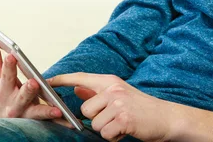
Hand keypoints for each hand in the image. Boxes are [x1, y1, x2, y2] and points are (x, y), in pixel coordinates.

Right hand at [0, 36, 68, 126]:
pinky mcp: (36, 121)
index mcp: (3, 89)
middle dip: (25, 90)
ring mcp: (25, 114)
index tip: (12, 56)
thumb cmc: (5, 94)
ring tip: (53, 104)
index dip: (8, 67)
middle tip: (33, 82)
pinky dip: (52, 116)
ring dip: (43, 108)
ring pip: (33, 110)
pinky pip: (45, 119)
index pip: (4, 76)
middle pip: (19, 96)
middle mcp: (13, 104)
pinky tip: (59, 112)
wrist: (6, 123)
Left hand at [47, 73, 176, 141]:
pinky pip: (105, 133)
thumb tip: (77, 88)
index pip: (80, 77)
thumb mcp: (119, 95)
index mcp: (111, 81)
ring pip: (95, 124)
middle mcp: (113, 89)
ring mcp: (119, 103)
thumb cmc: (142, 108)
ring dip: (107, 129)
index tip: (46, 81)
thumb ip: (97, 91)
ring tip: (121, 124)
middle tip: (115, 119)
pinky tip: (126, 130)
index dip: (62, 79)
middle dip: (97, 119)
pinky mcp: (123, 118)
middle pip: (85, 109)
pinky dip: (114, 136)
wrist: (166, 117)